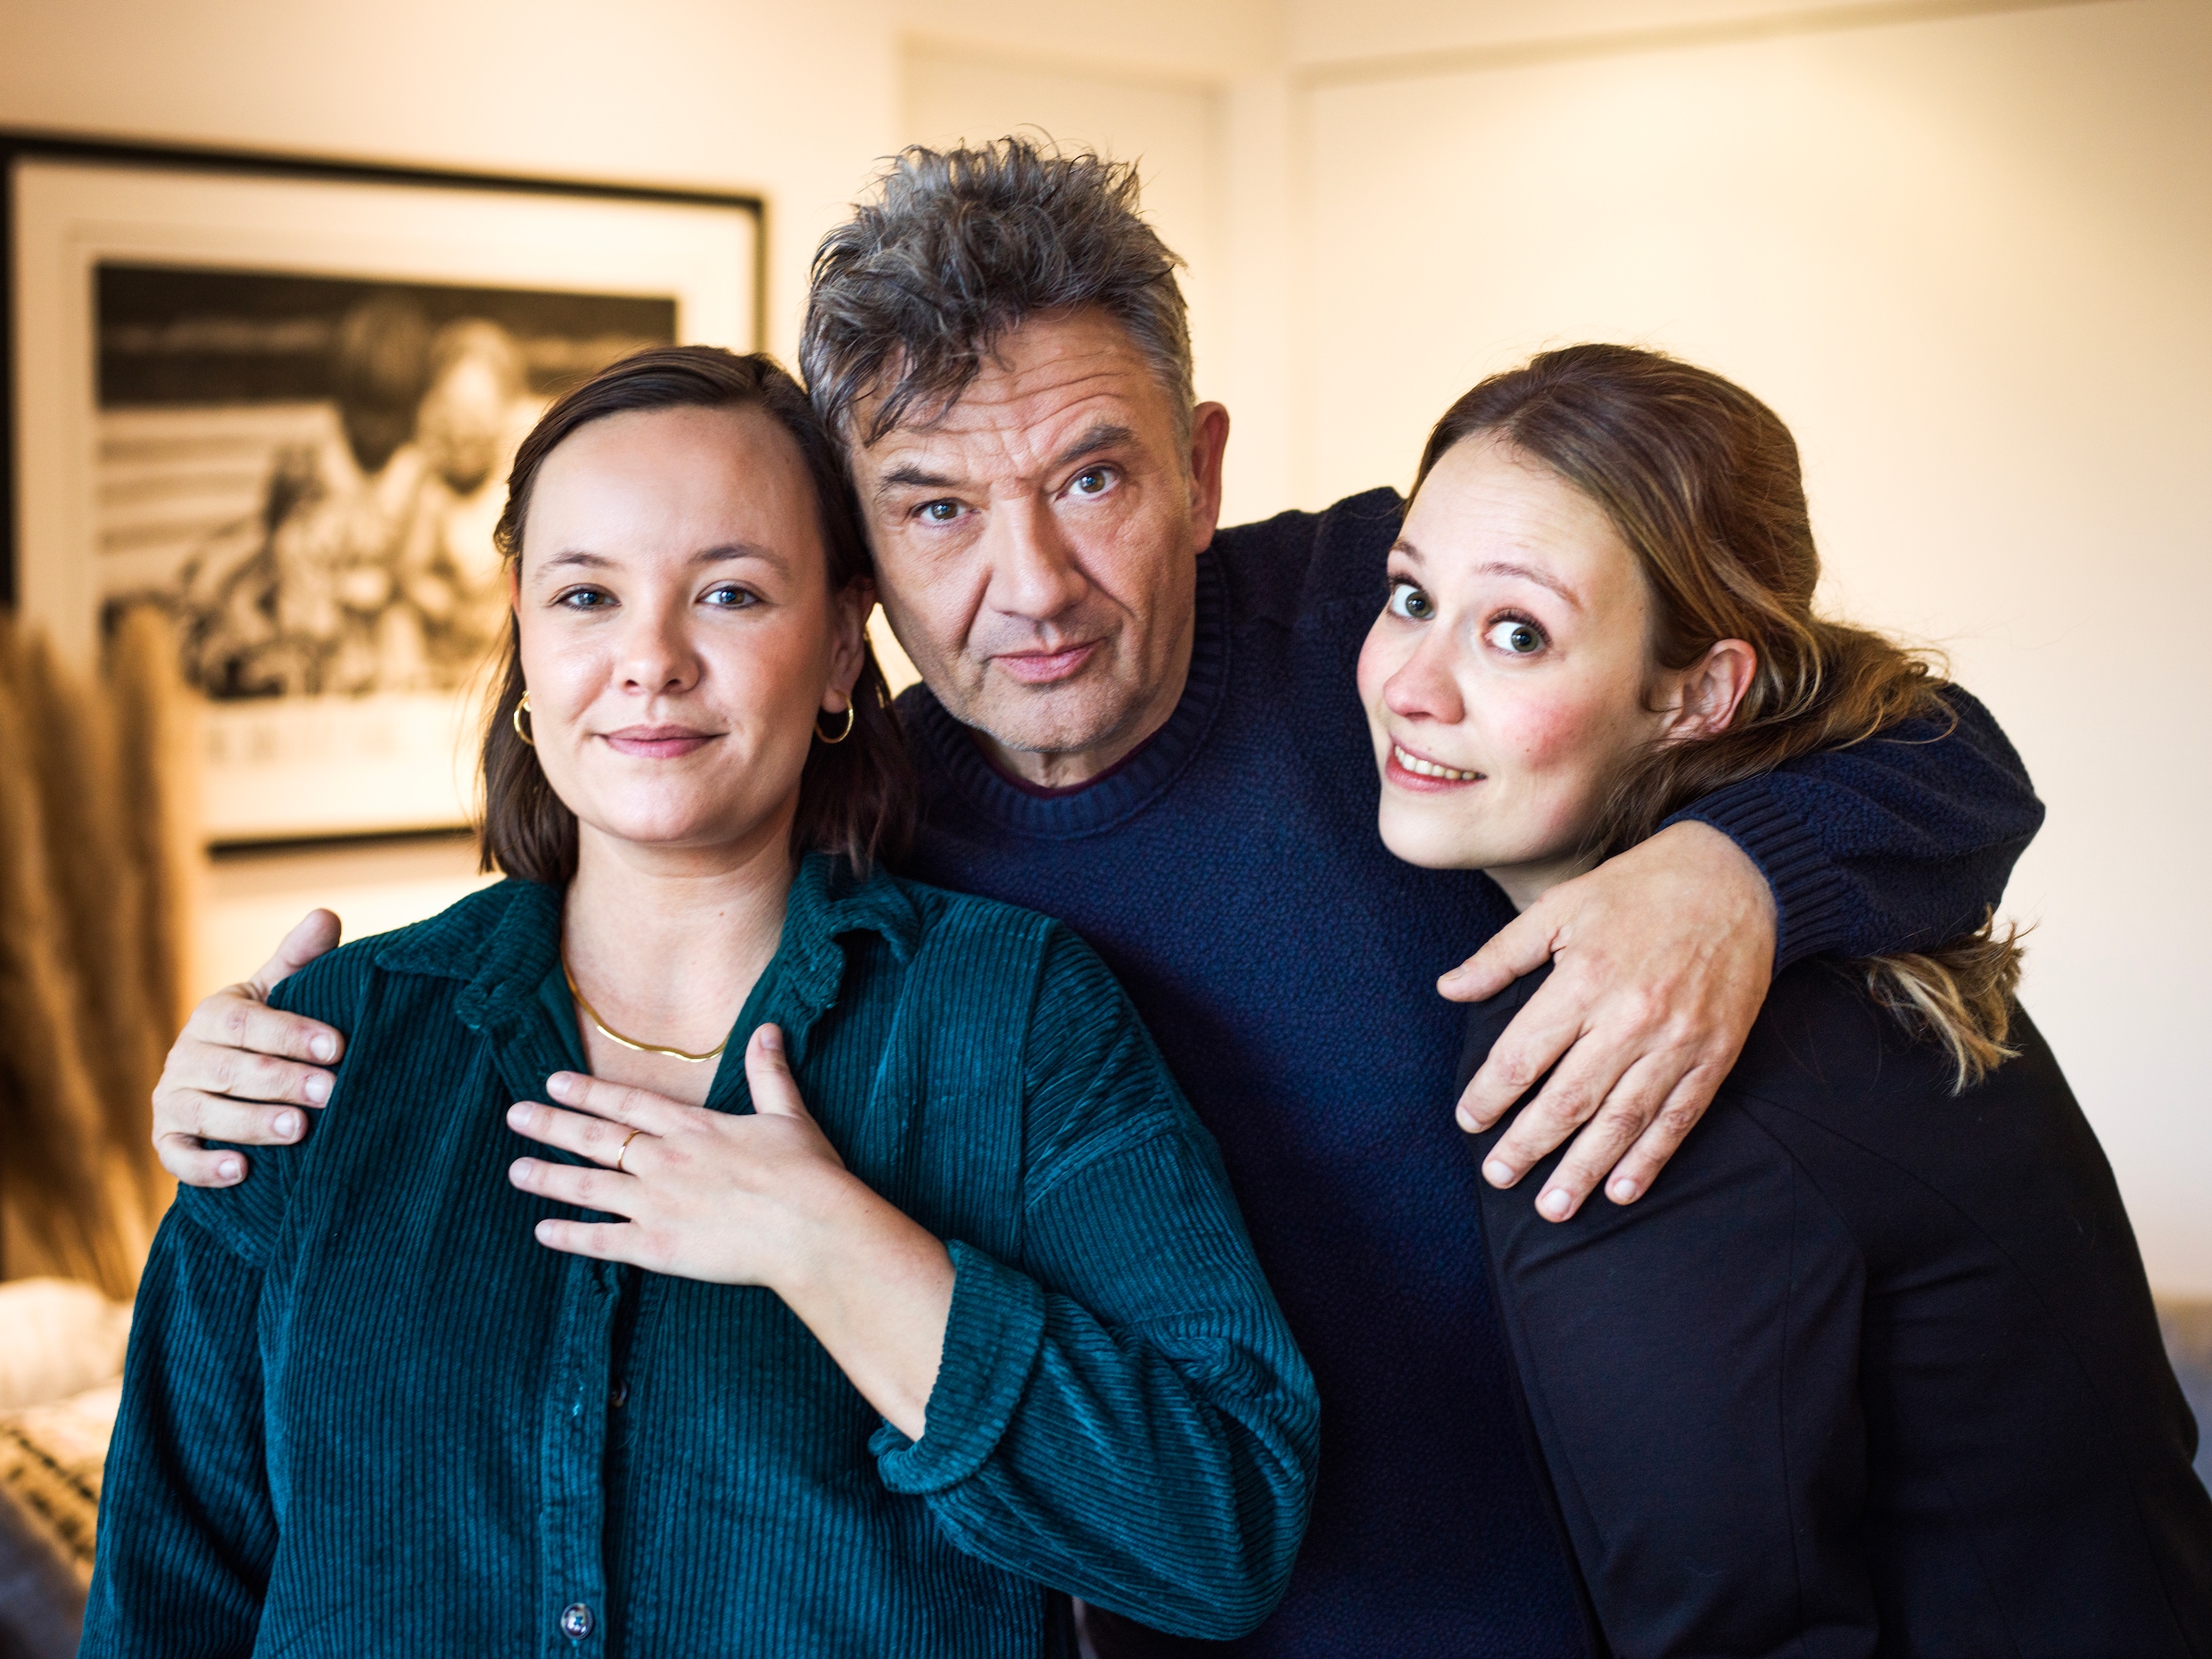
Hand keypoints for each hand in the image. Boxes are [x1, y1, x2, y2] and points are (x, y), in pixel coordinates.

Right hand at [153, 911, 346, 1186]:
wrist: (229, 1084)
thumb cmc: (267, 1031)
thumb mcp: (280, 992)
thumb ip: (299, 959)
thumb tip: (326, 914)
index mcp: (214, 1015)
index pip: (248, 1022)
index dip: (292, 1033)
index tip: (339, 1046)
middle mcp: (186, 1056)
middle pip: (230, 1070)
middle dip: (282, 1081)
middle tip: (330, 1092)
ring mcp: (172, 1100)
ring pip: (205, 1114)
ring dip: (250, 1123)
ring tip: (297, 1129)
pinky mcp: (166, 1140)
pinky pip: (176, 1157)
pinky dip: (204, 1166)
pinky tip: (240, 1171)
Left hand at [505, 1025, 859, 1287]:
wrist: (810, 1229)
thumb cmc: (807, 1173)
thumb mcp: (789, 1114)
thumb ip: (768, 1072)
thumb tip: (767, 1028)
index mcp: (694, 1127)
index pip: (628, 1102)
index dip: (588, 1091)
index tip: (554, 1082)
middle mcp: (665, 1160)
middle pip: (597, 1139)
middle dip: (553, 1125)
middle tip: (515, 1116)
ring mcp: (656, 1204)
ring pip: (589, 1186)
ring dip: (549, 1177)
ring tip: (516, 1170)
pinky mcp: (658, 1247)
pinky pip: (602, 1241)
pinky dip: (570, 1236)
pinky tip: (543, 1232)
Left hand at [1444, 823, 1774, 1221]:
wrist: (1738, 878)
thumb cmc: (1637, 890)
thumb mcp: (1560, 906)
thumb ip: (1501, 955)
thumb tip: (1448, 988)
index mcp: (1584, 979)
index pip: (1524, 1055)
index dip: (1491, 1094)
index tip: (1470, 1120)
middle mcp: (1630, 1017)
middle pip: (1568, 1099)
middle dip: (1527, 1145)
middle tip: (1498, 1176)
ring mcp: (1677, 1041)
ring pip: (1621, 1121)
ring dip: (1583, 1169)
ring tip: (1552, 1207)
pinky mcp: (1715, 1054)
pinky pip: (1677, 1118)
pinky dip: (1650, 1159)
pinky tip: (1621, 1190)